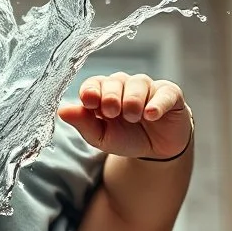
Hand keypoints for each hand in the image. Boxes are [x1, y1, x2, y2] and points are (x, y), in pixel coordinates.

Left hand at [57, 73, 192, 159]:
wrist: (156, 150)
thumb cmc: (126, 138)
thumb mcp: (101, 137)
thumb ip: (83, 124)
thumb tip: (61, 111)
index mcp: (104, 92)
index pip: (94, 83)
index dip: (91, 91)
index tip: (89, 103)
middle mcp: (125, 85)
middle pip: (114, 81)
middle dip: (110, 97)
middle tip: (111, 113)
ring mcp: (148, 87)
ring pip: (138, 84)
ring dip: (132, 102)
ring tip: (133, 118)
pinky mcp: (170, 94)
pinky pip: (164, 93)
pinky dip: (156, 103)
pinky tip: (150, 114)